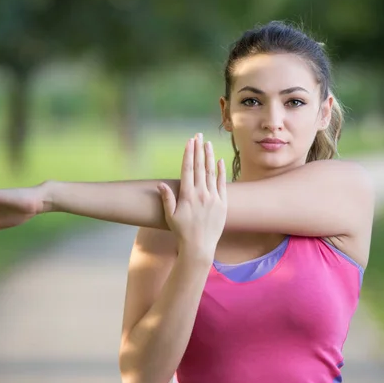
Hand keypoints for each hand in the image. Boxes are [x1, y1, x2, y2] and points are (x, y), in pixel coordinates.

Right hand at [157, 133, 226, 259]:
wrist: (200, 246)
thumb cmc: (182, 232)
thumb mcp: (170, 216)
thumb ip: (167, 199)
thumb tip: (161, 184)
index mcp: (188, 195)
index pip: (188, 169)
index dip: (189, 154)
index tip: (189, 142)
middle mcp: (201, 194)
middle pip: (200, 167)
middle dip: (199, 149)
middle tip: (198, 136)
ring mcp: (213, 198)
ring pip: (211, 172)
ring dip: (209, 156)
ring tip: (207, 143)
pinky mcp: (223, 203)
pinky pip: (222, 184)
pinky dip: (221, 171)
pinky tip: (220, 161)